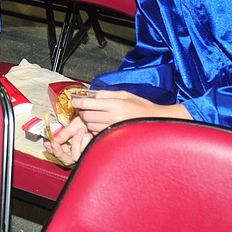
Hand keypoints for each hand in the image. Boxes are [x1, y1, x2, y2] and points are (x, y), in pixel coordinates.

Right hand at [43, 116, 92, 167]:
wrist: (98, 120)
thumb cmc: (86, 122)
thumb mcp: (72, 126)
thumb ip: (64, 134)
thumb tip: (54, 141)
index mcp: (69, 147)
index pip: (58, 153)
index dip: (51, 150)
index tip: (47, 143)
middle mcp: (76, 153)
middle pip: (65, 160)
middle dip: (59, 152)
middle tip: (55, 144)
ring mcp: (84, 155)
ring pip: (75, 157)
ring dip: (76, 142)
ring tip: (81, 131)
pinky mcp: (91, 154)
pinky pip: (84, 152)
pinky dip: (85, 141)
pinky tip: (88, 135)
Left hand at [72, 91, 192, 132]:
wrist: (156, 121)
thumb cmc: (141, 106)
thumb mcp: (124, 94)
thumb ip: (106, 94)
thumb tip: (91, 94)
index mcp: (114, 104)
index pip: (87, 103)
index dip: (77, 102)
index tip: (74, 102)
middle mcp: (112, 117)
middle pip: (86, 116)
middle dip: (84, 112)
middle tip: (89, 109)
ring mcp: (113, 129)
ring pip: (90, 126)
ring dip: (90, 122)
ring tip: (99, 117)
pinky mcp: (115, 137)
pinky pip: (97, 134)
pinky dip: (96, 130)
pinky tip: (103, 125)